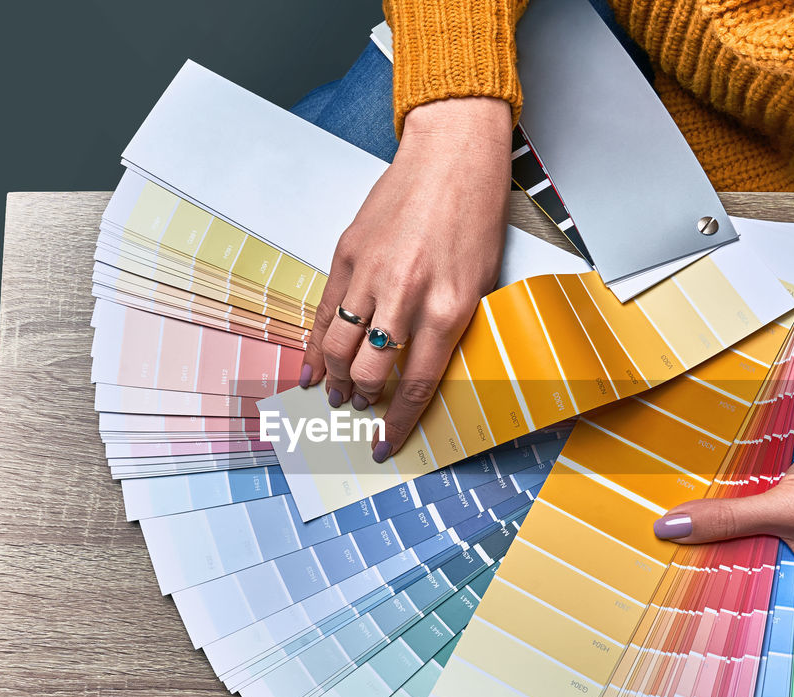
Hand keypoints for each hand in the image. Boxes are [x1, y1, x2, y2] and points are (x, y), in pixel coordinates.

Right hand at [300, 97, 511, 461]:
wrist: (451, 156)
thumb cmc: (474, 216)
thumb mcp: (481, 282)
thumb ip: (451, 328)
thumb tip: (423, 370)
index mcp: (448, 310)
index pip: (414, 386)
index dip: (396, 423)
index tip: (385, 443)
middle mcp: (405, 297)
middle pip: (369, 372)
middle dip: (364, 399)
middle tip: (363, 407)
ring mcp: (370, 275)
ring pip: (338, 347)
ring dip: (336, 378)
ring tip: (338, 393)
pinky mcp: (347, 254)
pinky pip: (324, 312)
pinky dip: (314, 346)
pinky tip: (312, 367)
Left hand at [651, 378, 793, 623]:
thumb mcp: (792, 507)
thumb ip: (731, 518)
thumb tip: (673, 528)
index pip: (749, 613)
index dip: (709, 606)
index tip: (664, 600)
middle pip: (734, 574)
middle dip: (700, 562)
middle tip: (648, 561)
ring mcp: (784, 537)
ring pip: (733, 540)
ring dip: (706, 530)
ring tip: (656, 531)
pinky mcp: (776, 506)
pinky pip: (739, 511)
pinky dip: (719, 504)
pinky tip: (683, 502)